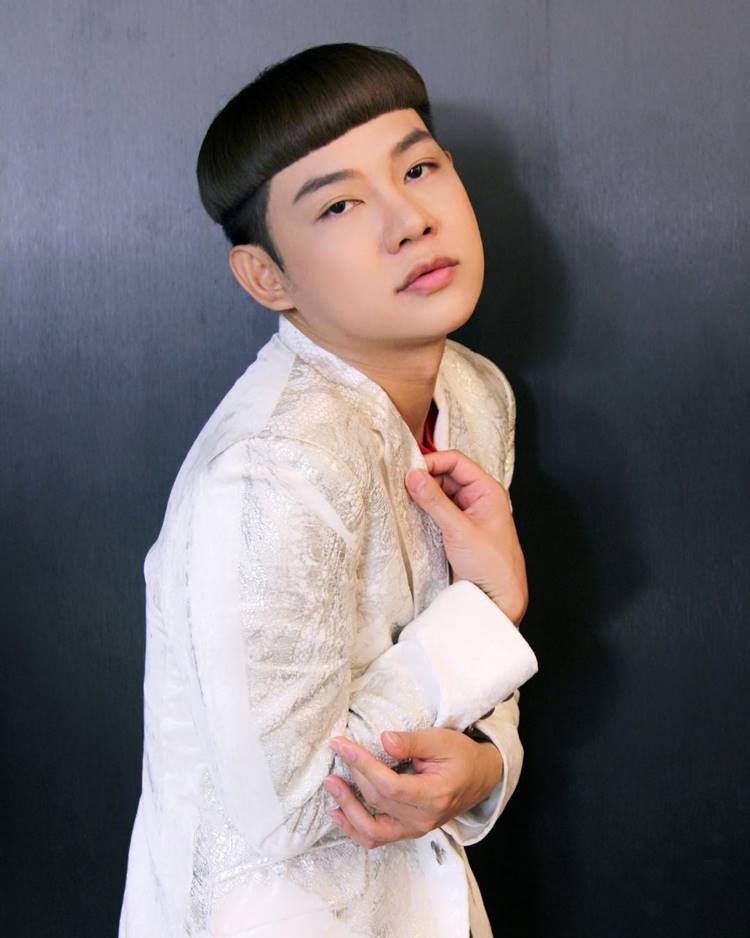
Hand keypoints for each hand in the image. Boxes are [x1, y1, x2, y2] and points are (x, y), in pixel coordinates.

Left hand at [322, 728, 502, 849]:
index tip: (341, 745)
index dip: (362, 764)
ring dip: (347, 809)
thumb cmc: (460, 755)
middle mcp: (423, 820)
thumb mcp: (440, 740)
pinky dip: (354, 829)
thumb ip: (411, 742)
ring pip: (372, 830)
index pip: (389, 784)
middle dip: (352, 776)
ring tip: (331, 785)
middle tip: (336, 753)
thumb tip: (383, 740)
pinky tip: (337, 813)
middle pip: (378, 801)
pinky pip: (376, 839)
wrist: (479, 777)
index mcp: (434, 796)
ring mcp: (414, 830)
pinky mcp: (406, 832)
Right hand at [405, 450, 527, 624]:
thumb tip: (413, 475)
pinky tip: (412, 514)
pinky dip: (425, 509)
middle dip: (425, 478)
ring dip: (423, 495)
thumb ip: (434, 501)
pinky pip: (439, 510)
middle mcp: (478, 497)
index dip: (432, 462)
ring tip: (404, 500)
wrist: (497, 599)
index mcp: (487, 490)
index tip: (409, 472)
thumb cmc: (490, 565)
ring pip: (440, 493)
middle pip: (446, 475)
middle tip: (402, 487)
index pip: (456, 461)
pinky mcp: (458, 528)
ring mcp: (468, 513)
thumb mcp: (459, 530)